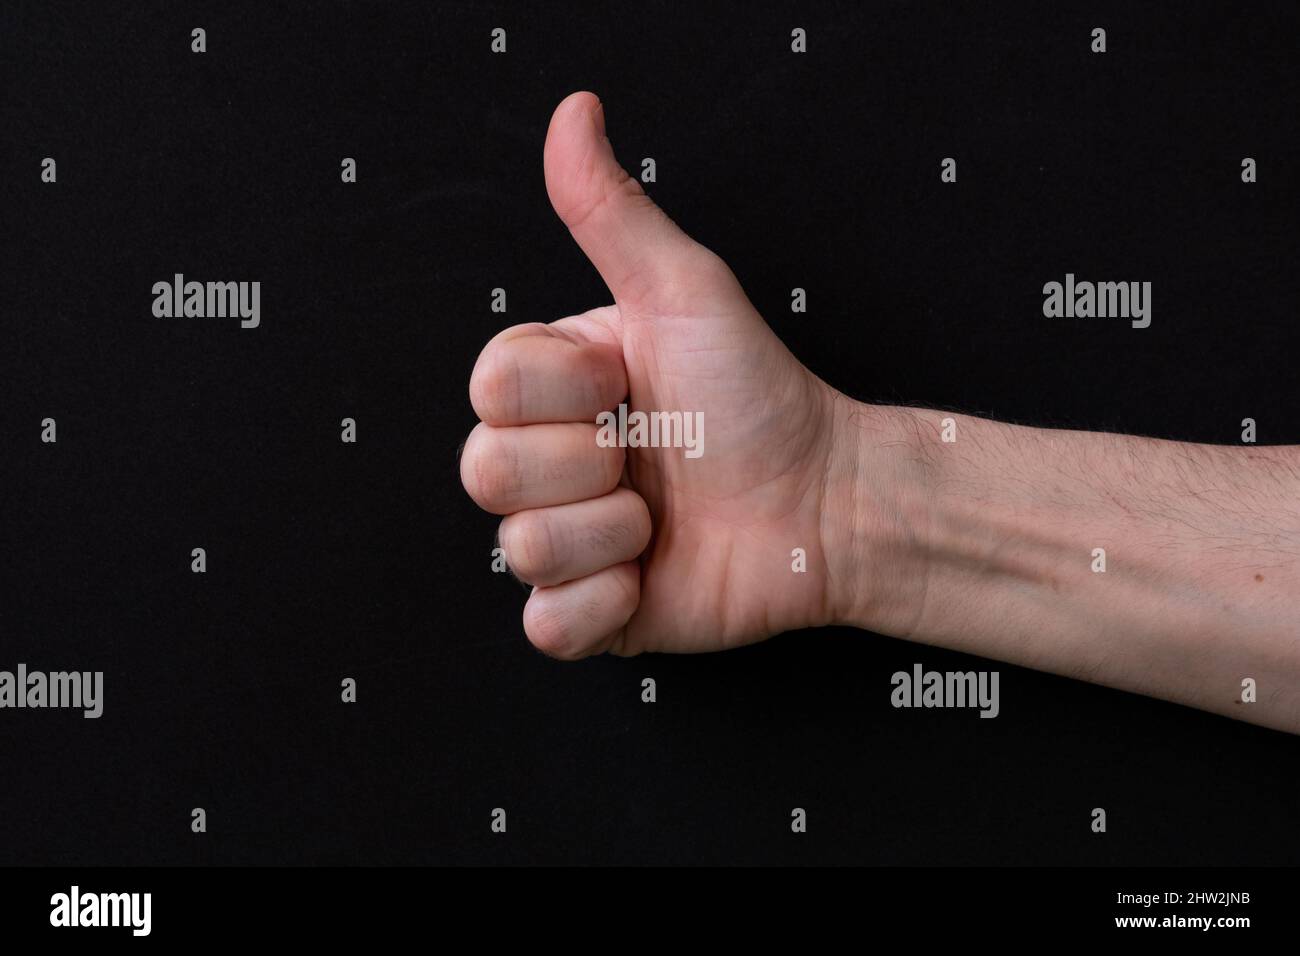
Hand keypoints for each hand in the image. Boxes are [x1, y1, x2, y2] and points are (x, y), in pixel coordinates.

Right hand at [459, 91, 912, 657]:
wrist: (826, 504)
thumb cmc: (759, 395)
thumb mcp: (684, 292)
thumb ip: (613, 213)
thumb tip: (574, 112)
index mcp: (554, 390)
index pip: (489, 389)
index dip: (564, 391)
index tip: (630, 383)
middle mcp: (548, 464)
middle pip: (486, 471)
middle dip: (588, 462)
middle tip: (651, 453)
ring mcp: (567, 542)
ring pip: (521, 547)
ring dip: (612, 530)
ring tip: (664, 516)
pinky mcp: (592, 614)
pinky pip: (546, 625)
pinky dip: (602, 603)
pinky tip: (650, 573)